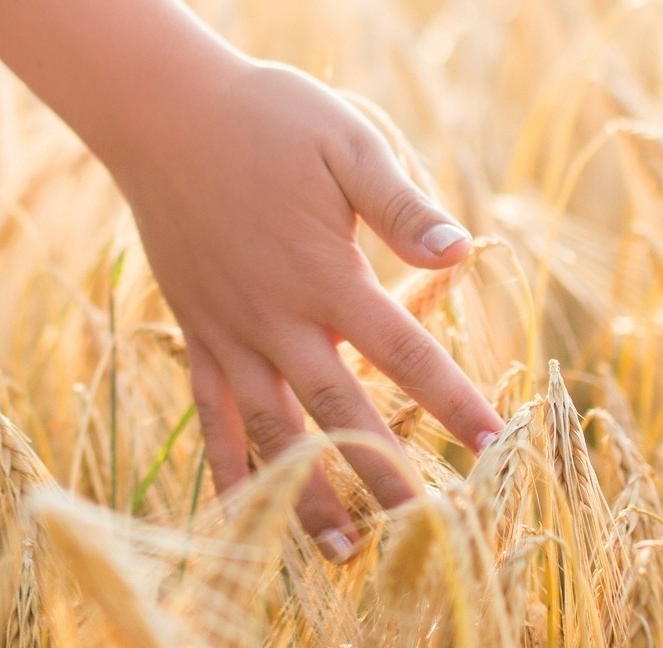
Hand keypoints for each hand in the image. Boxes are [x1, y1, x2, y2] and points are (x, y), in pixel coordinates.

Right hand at [106, 58, 502, 559]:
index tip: (497, 445)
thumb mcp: (345, 143)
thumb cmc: (267, 118)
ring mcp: (229, 333)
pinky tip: (242, 511)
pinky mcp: (196, 333)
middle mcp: (276, 318)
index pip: (404, 352)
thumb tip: (462, 254)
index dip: (454, 401)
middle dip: (389, 474)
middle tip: (432, 531)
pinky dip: (227, 466)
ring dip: (308, 493)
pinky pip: (210, 415)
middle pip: (341, 411)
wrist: (165, 112)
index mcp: (325, 275)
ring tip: (343, 550)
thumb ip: (400, 206)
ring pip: (272, 432)